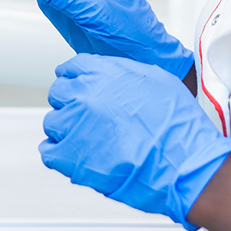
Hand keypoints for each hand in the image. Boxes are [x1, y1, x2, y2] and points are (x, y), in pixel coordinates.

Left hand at [40, 54, 230, 228]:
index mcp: (104, 72)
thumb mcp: (157, 79)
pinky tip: (79, 155)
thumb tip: (113, 77)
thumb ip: (125, 73)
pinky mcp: (69, 158)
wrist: (183, 162)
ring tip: (90, 140)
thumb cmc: (177, 124)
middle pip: (59, 93)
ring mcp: (74, 126)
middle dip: (71, 103)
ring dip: (67, 129)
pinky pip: (48, 151)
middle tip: (89, 117)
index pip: (71, 68)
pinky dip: (59, 154)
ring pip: (52, 122)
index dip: (77, 79)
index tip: (80, 89)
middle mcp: (84, 94)